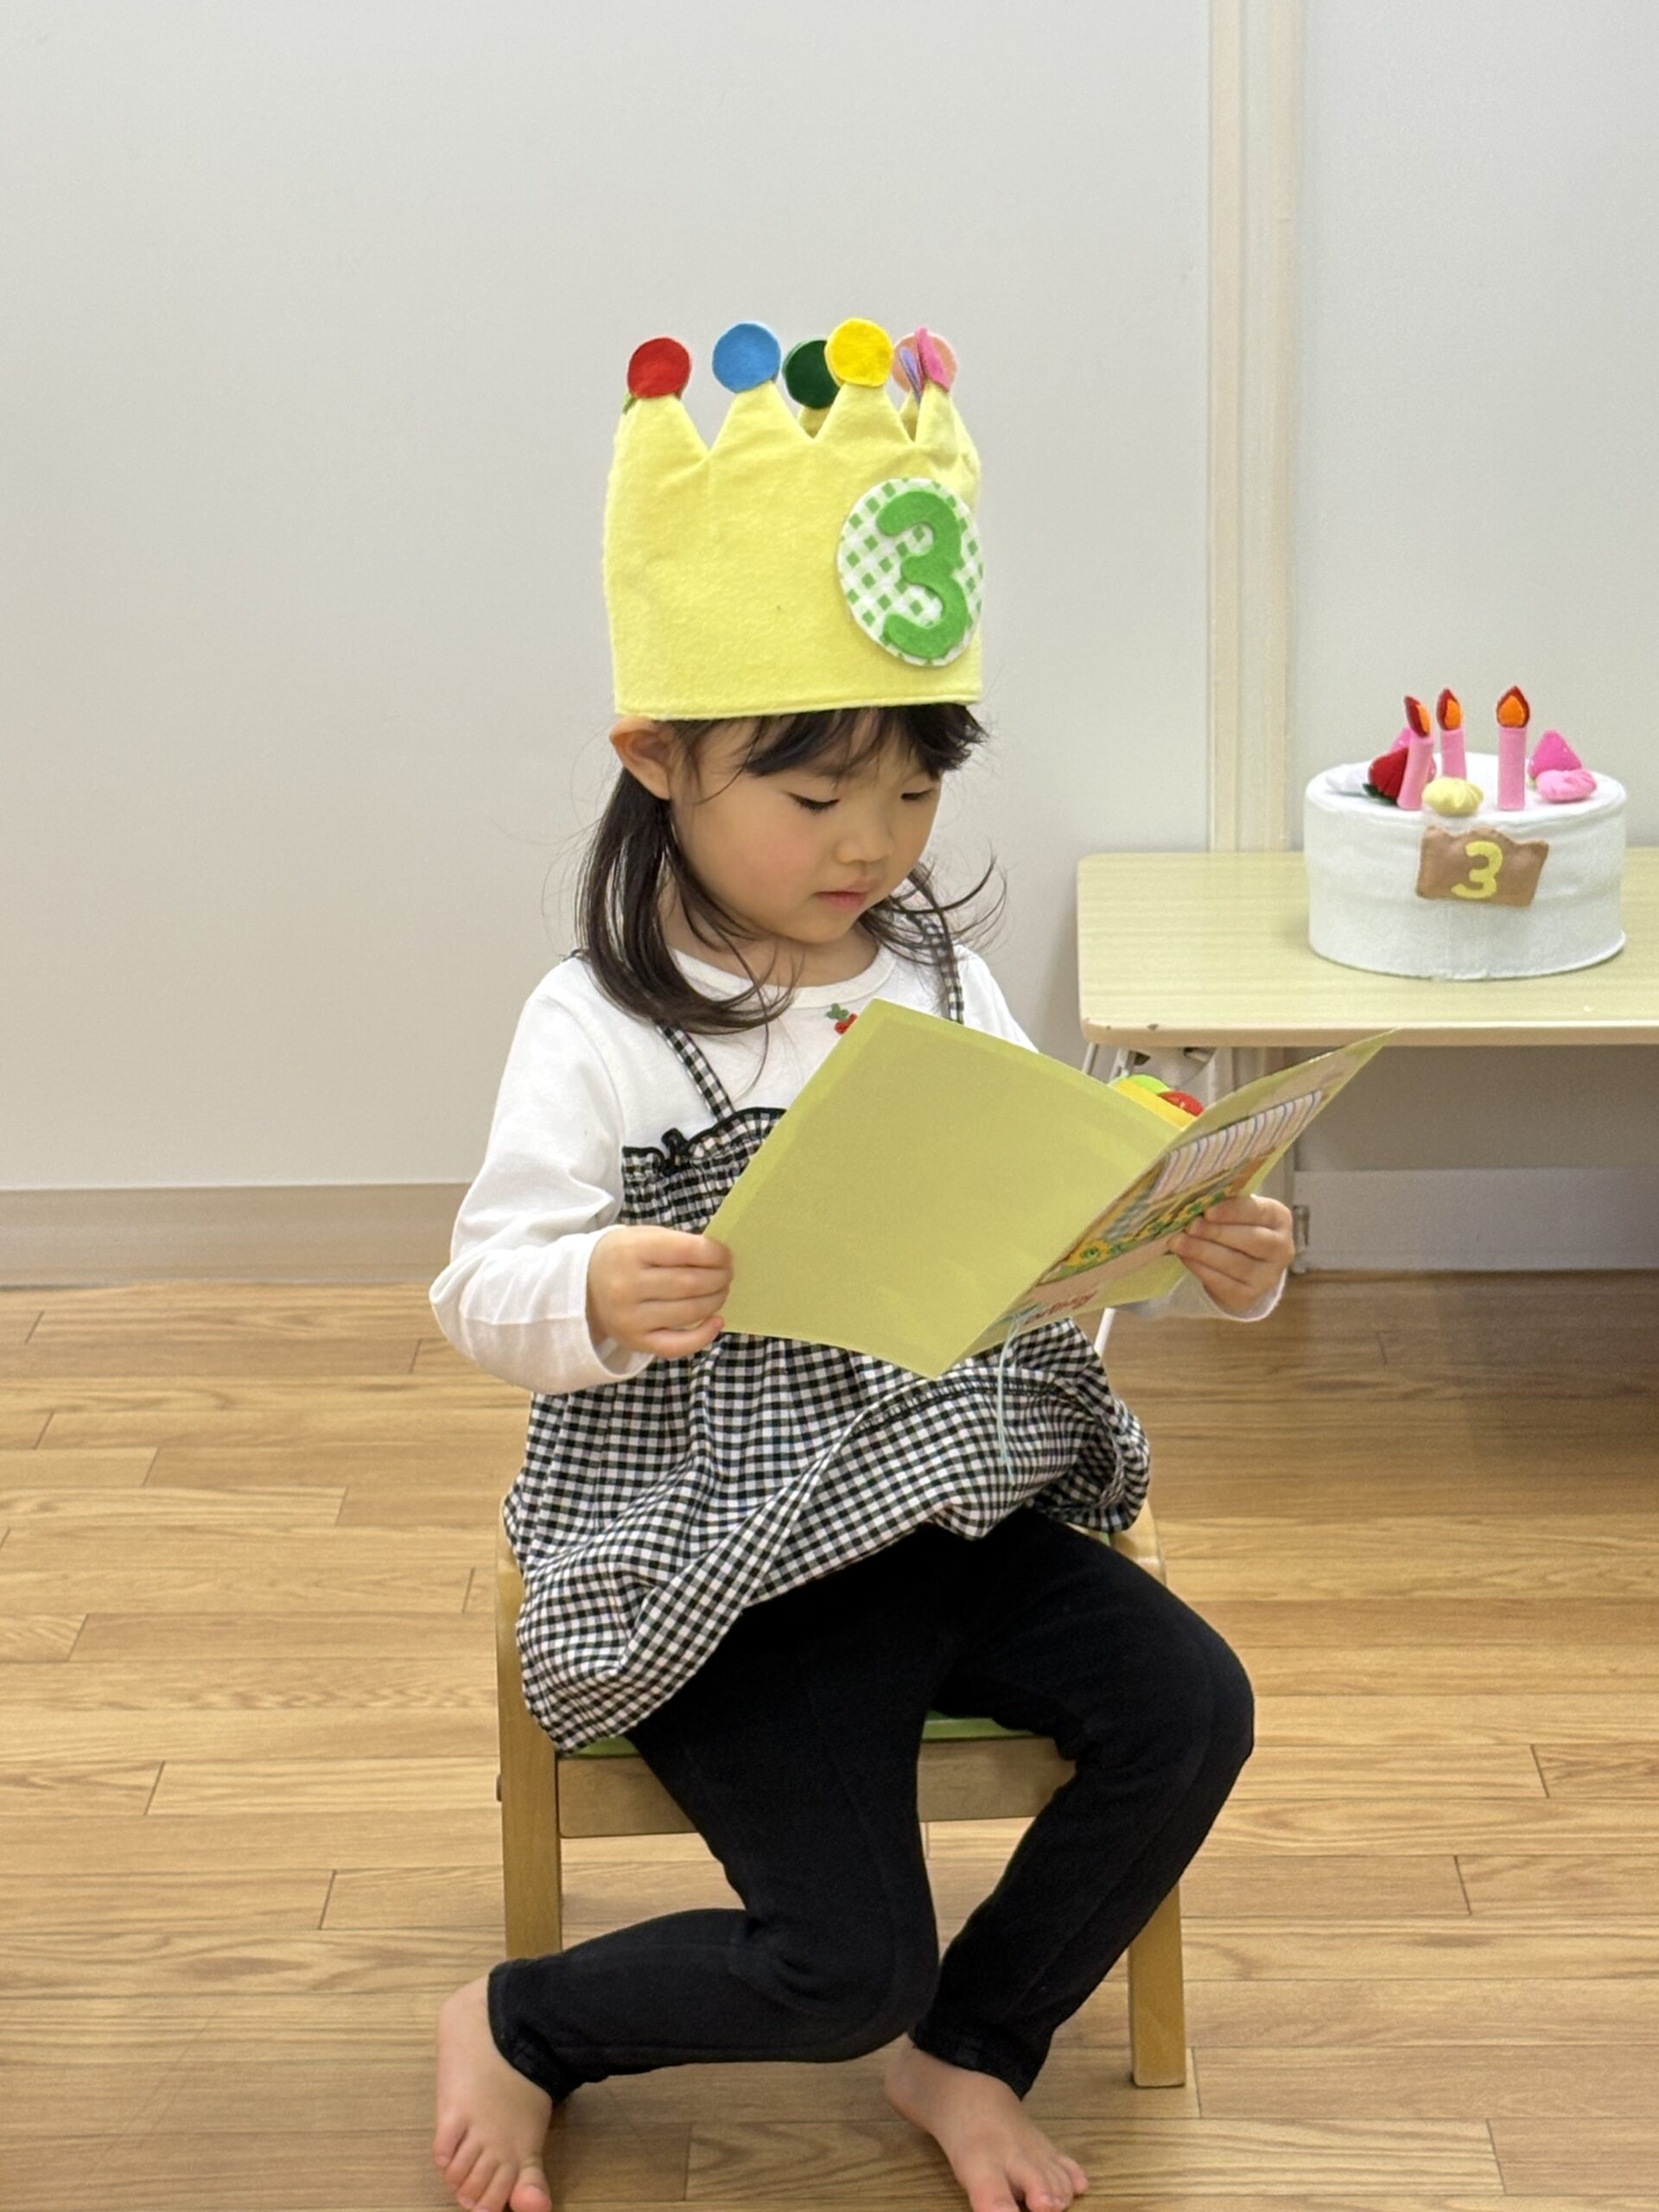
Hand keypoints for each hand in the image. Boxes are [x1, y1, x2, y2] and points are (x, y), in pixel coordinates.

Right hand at [587, 1225, 731, 1358]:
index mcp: (630, 1252)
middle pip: (690, 1284)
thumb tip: (720, 1259)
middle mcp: (627, 1286)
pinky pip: (677, 1345)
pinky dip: (703, 1335)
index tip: (726, 1255)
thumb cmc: (622, 1257)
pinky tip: (716, 1321)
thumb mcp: (641, 1237)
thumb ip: (677, 1244)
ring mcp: (630, 1318)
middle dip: (719, 1278)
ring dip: (715, 1301)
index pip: (686, 1251)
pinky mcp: (635, 1341)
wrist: (581, 1286)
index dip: (715, 1254)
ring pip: (688, 1312)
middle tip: (728, 1274)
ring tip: (721, 1291)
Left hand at [1172, 1194, 1293, 1314]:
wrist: (1241, 1267)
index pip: (1258, 1212)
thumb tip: (1195, 1200)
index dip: (1233, 1211)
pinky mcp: (1249, 1296)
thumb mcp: (1235, 1213)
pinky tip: (1185, 1258)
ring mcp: (1268, 1275)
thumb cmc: (1235, 1228)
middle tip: (1190, 1226)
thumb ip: (1221, 1205)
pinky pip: (1224, 1283)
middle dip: (1217, 1232)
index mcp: (1279, 1218)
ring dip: (1203, 1251)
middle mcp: (1281, 1248)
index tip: (1208, 1210)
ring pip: (1236, 1263)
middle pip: (1251, 1239)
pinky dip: (1201, 1269)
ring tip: (1179, 1242)